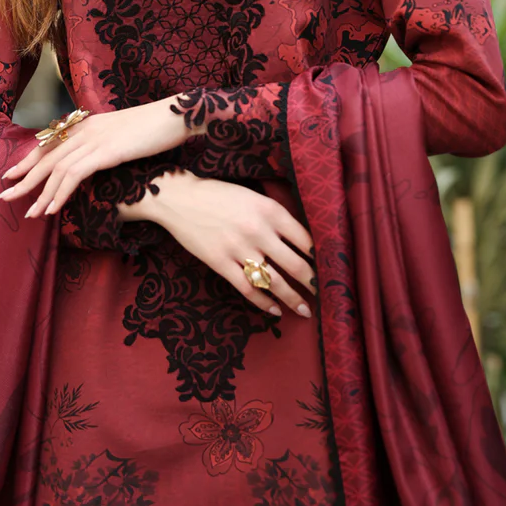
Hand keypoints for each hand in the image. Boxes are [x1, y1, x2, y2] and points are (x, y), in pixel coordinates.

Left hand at [0, 97, 193, 217]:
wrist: (176, 116)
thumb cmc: (156, 127)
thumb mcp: (124, 134)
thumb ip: (106, 144)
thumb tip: (98, 160)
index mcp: (88, 124)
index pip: (50, 142)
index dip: (29, 159)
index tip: (13, 174)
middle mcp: (85, 129)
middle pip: (46, 156)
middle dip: (24, 178)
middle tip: (5, 197)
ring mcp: (94, 140)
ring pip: (56, 169)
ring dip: (40, 194)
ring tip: (29, 213)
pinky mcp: (104, 151)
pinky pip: (73, 176)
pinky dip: (60, 194)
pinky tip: (52, 209)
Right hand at [120, 169, 315, 318]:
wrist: (179, 198)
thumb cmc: (218, 194)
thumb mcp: (252, 196)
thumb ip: (274, 215)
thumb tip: (299, 240)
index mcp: (269, 209)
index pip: (305, 239)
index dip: (319, 257)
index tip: (327, 268)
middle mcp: (258, 230)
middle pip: (295, 264)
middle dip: (311, 283)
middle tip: (321, 293)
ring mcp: (238, 249)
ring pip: (274, 282)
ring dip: (292, 299)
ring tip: (304, 310)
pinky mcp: (220, 263)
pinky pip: (247, 289)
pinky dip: (263, 303)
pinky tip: (275, 310)